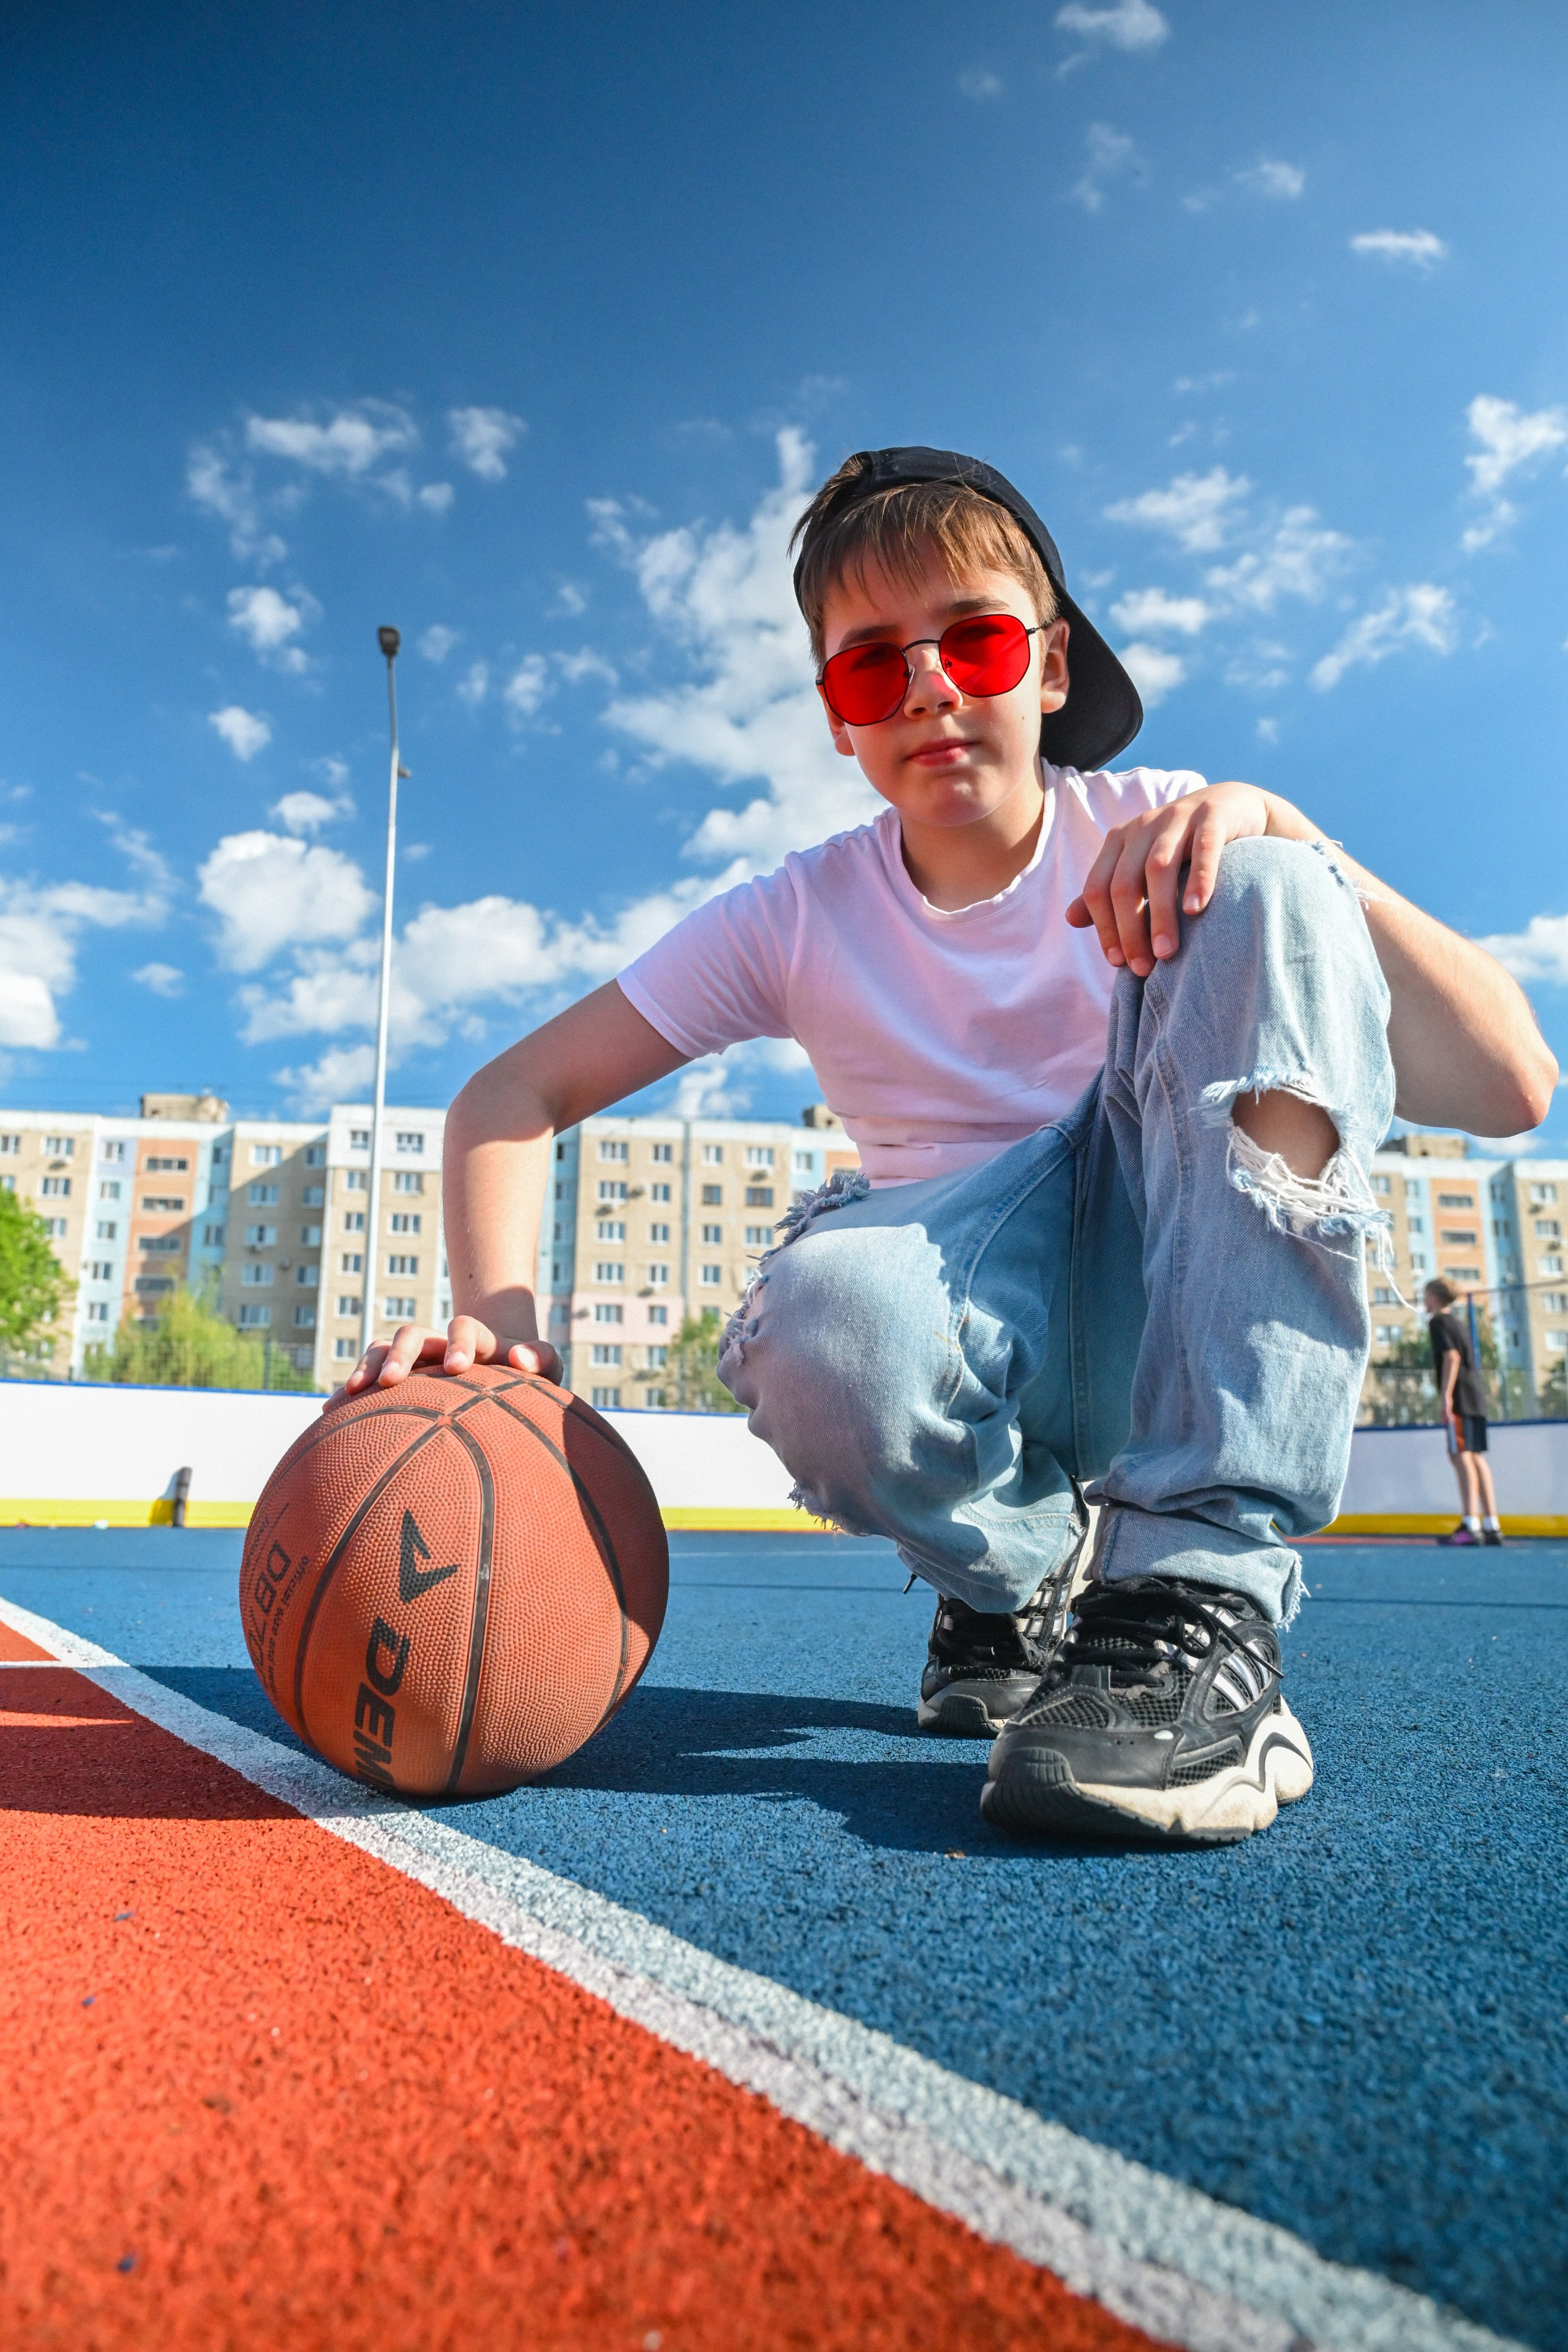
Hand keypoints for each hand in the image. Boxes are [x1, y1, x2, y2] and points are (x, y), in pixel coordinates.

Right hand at [329, 1315, 562, 1407]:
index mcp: (476, 1339)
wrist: (502, 1364)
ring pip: (382, 1349)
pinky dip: (349, 1391)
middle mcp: (438, 1343)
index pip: (465, 1328)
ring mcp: (414, 1357)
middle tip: (393, 1379)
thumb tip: (522, 1360)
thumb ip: (542, 1358)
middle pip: (412, 1334)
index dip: (461, 1341)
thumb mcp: (545, 1364)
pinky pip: (365, 1377)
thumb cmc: (527, 1371)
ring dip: (367, 1367)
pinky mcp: (395, 1376)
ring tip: (350, 1392)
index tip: (459, 1367)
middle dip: (401, 1353)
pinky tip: (328, 1414)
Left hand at [1065, 781, 1271, 976]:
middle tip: (1143, 968)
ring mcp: (1178, 817)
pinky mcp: (1213, 816)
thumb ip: (1109, 893)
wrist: (1233, 806)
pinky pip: (1203, 849)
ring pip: (1159, 869)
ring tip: (1166, 952)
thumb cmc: (1183, 848)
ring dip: (1159, 914)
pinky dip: (1199, 879)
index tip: (1118, 963)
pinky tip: (1196, 910)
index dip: (1104, 928)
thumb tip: (1069, 919)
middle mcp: (1143, 827)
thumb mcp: (1142, 866)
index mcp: (1120, 841)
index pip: (1098, 889)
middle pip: (1124, 883)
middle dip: (1130, 930)